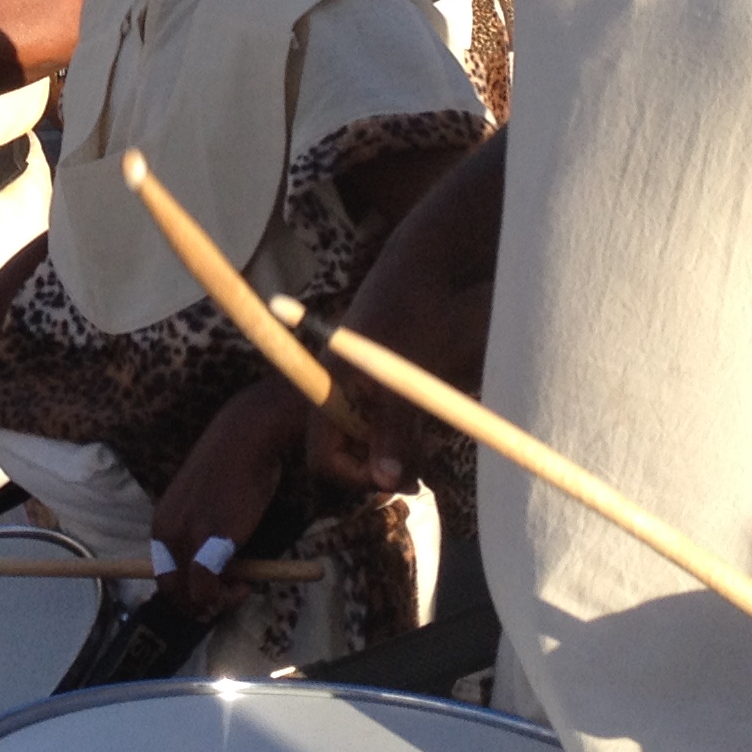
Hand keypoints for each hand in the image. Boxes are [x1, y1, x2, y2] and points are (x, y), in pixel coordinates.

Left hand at [151, 382, 304, 620]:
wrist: (244, 438)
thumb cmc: (231, 466)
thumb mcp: (203, 505)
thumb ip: (200, 533)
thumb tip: (214, 568)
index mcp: (161, 525)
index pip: (164, 576)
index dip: (188, 591)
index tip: (216, 586)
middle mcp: (168, 534)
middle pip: (173, 592)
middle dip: (200, 605)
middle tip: (231, 592)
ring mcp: (188, 538)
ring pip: (190, 597)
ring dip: (217, 603)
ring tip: (242, 587)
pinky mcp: (211, 540)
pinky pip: (207, 587)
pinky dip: (226, 596)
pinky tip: (247, 583)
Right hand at [300, 258, 491, 501]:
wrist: (423, 269)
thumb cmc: (411, 317)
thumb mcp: (404, 380)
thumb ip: (393, 430)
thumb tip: (385, 482)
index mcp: (329, 391)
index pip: (323, 457)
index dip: (355, 476)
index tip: (394, 478)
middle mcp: (338, 395)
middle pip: (344, 455)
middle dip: (377, 469)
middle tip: (417, 477)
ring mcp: (359, 390)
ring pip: (368, 442)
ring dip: (394, 454)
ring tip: (427, 451)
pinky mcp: (380, 385)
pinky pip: (383, 425)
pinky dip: (403, 435)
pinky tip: (428, 429)